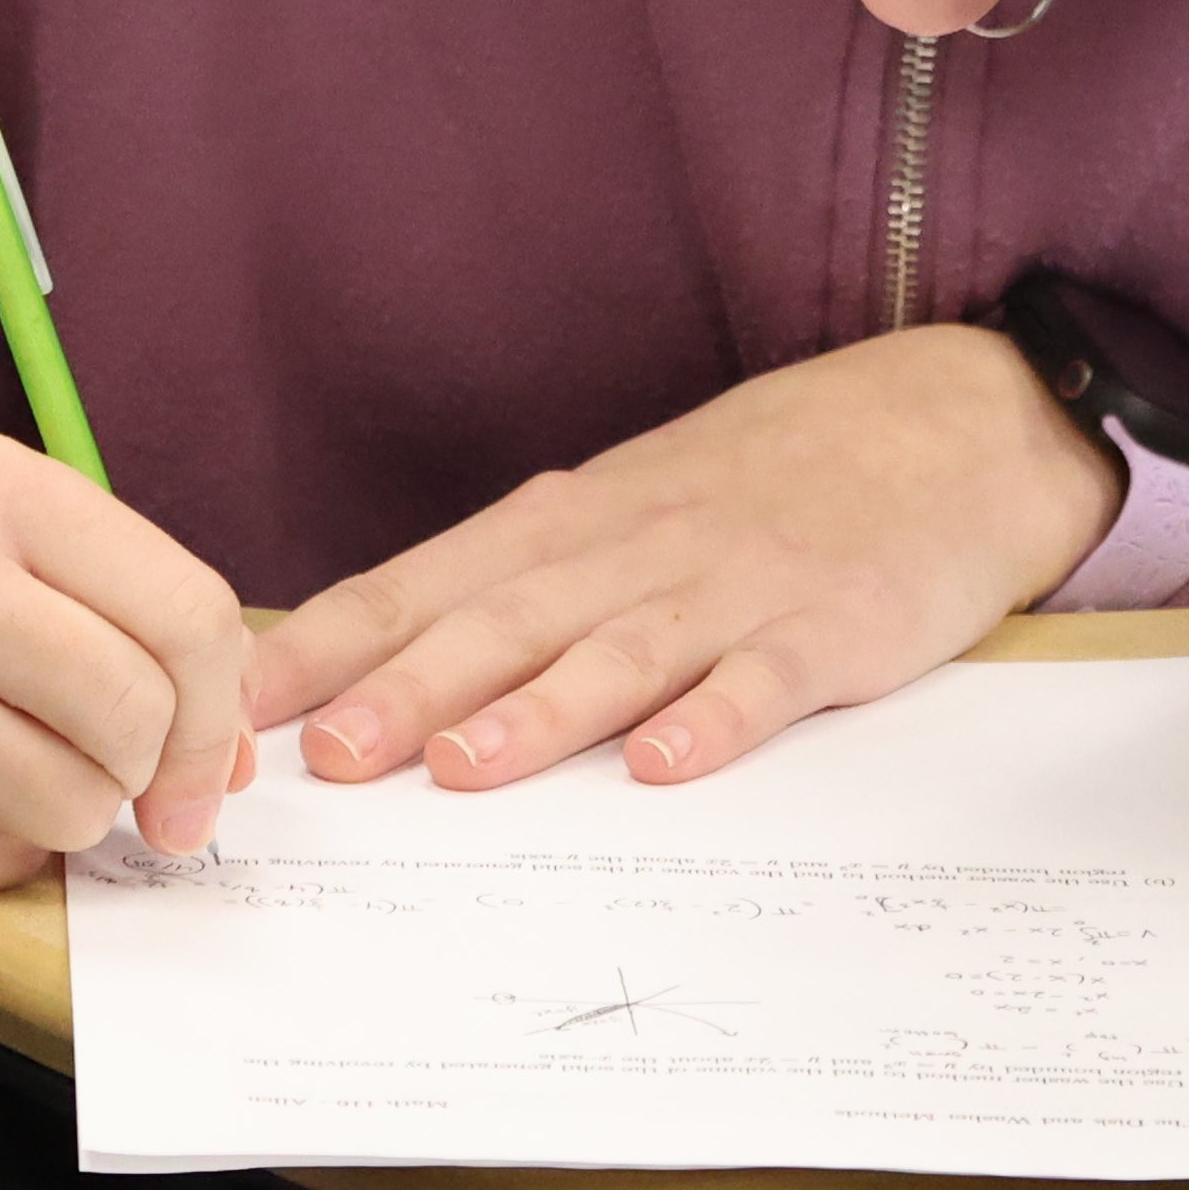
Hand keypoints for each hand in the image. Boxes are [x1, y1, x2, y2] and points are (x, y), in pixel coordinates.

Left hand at [257, 324, 1124, 790]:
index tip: (240, 702)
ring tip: (461, 769)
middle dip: (407, 688)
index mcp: (571, 525)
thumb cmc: (766, 482)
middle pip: (504, 622)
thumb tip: (375, 671)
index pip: (425, 584)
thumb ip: (519, 586)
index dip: (332, 646)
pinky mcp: (832, 626)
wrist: (948, 420)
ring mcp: (735, 586)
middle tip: (325, 755)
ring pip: (619, 651)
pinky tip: (666, 766)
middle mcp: (636, 549)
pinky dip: (715, 721)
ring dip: (536, 710)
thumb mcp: (628, 509)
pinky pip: (765, 678)